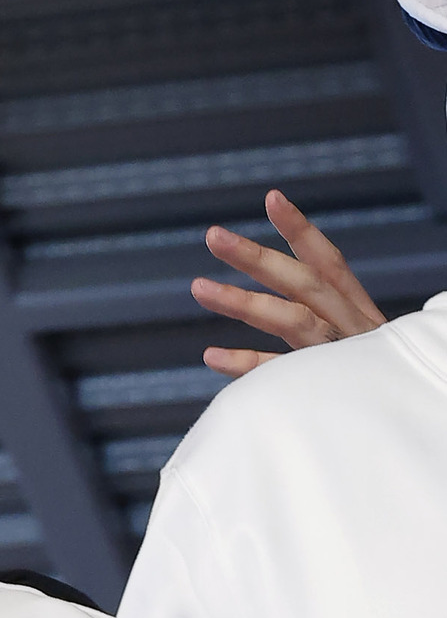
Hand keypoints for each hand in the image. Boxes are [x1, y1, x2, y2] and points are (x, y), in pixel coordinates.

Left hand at [195, 192, 384, 378]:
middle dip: (257, 258)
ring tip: (198, 287)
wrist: (418, 419)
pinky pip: (282, 375)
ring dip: (243, 302)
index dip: (300, 231)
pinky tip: (211, 354)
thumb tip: (283, 287)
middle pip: (302, 283)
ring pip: (291, 320)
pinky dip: (247, 364)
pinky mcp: (329, 391)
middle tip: (212, 235)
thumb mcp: (364, 338)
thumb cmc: (382, 377)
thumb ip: (327, 316)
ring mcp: (339, 356)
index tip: (272, 198)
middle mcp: (350, 326)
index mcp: (357, 309)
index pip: (329, 262)